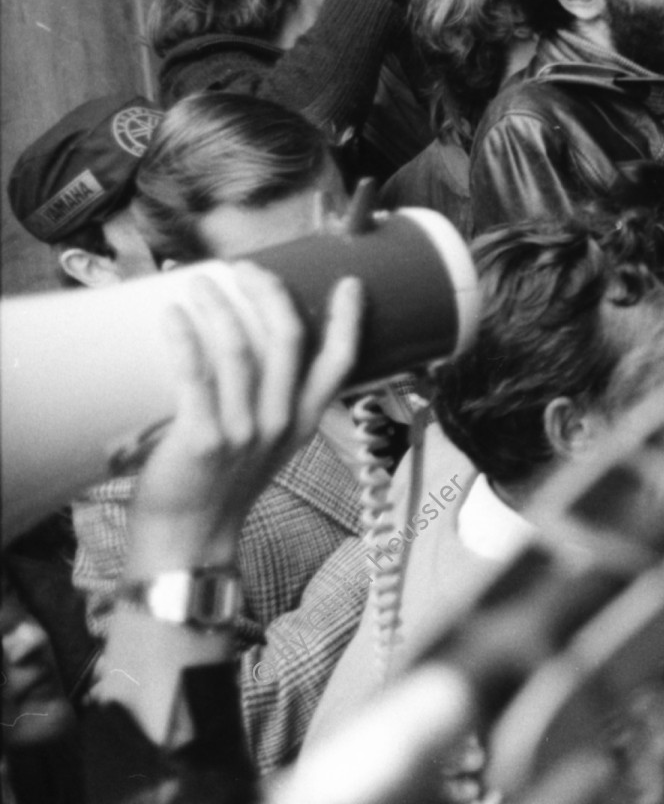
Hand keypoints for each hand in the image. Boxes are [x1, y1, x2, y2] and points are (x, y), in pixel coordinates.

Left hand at [126, 266, 362, 573]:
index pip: (339, 364)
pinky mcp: (202, 439)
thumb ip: (272, 402)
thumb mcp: (268, 444)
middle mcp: (280, 423)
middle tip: (246, 268)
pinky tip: (173, 316)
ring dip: (219, 307)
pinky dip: (183, 339)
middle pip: (288, 341)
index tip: (350, 282)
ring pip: (239, 352)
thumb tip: (250, 342)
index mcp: (302, 422)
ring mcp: (243, 432)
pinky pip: (195, 376)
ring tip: (198, 283)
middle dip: (269, 293)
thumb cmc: (222, 483)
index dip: (348, 320)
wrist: (190, 535)